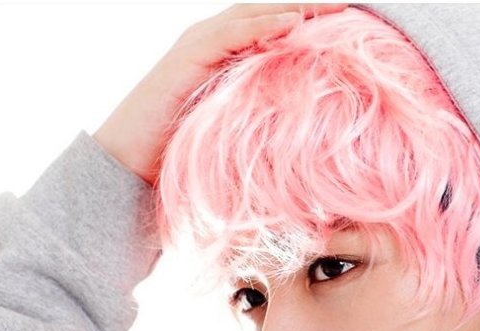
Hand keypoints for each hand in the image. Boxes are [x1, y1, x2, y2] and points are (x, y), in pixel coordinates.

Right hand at [93, 3, 347, 185]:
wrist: (128, 164)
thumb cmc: (182, 154)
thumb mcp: (232, 131)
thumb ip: (259, 118)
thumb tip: (302, 134)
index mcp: (225, 59)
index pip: (271, 31)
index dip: (308, 24)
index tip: (349, 27)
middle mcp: (212, 43)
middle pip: (267, 15)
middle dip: (308, 7)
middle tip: (350, 4)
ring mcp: (198, 46)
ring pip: (252, 16)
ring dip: (293, 8)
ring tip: (334, 4)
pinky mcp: (187, 57)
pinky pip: (230, 34)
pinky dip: (261, 25)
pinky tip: (293, 22)